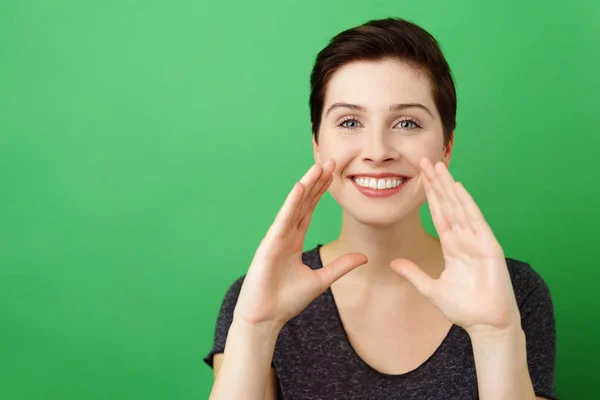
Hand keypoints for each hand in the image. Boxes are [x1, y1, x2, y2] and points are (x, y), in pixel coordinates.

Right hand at [233, 160, 367, 327]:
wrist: (266, 317)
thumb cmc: (286, 300)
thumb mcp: (321, 280)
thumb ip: (341, 266)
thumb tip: (364, 257)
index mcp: (294, 241)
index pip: (310, 210)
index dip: (321, 192)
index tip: (332, 175)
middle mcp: (285, 235)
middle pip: (304, 202)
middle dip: (317, 182)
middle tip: (330, 162)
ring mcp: (277, 237)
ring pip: (294, 206)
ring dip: (307, 185)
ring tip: (318, 166)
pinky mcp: (270, 244)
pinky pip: (283, 219)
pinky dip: (291, 203)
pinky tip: (300, 187)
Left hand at [390, 158, 520, 334]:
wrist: (484, 324)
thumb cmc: (463, 308)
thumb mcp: (430, 288)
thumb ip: (413, 273)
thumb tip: (393, 263)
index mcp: (452, 246)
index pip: (438, 214)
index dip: (429, 195)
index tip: (420, 177)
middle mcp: (464, 239)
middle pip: (448, 204)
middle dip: (436, 183)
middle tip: (426, 160)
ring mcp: (477, 240)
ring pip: (459, 207)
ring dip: (449, 186)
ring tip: (439, 165)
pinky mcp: (488, 246)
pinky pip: (475, 220)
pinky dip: (466, 203)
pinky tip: (458, 187)